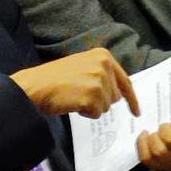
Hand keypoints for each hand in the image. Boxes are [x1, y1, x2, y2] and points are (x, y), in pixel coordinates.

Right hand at [12, 48, 136, 118]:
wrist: (34, 86)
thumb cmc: (54, 79)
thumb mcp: (83, 66)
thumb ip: (102, 74)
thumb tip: (119, 94)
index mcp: (103, 56)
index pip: (125, 81)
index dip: (132, 99)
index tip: (136, 112)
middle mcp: (104, 65)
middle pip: (115, 96)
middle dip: (100, 101)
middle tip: (79, 95)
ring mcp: (98, 80)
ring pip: (106, 106)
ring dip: (91, 107)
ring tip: (74, 97)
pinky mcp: (92, 96)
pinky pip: (97, 113)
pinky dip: (85, 113)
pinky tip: (73, 103)